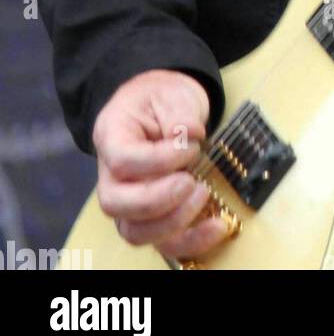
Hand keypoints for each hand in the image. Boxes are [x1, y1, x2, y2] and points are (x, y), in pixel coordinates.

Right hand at [92, 68, 228, 261]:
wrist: (162, 107)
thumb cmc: (162, 99)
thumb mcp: (171, 92)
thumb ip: (179, 112)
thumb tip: (190, 134)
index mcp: (112, 137)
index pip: (123, 161)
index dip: (158, 161)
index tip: (191, 146)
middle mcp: (112, 176)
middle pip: (117, 204)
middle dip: (159, 200)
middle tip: (192, 181)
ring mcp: (129, 202)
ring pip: (135, 232)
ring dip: (174, 223)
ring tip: (204, 196)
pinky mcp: (152, 218)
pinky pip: (163, 242)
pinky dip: (190, 241)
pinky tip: (218, 226)